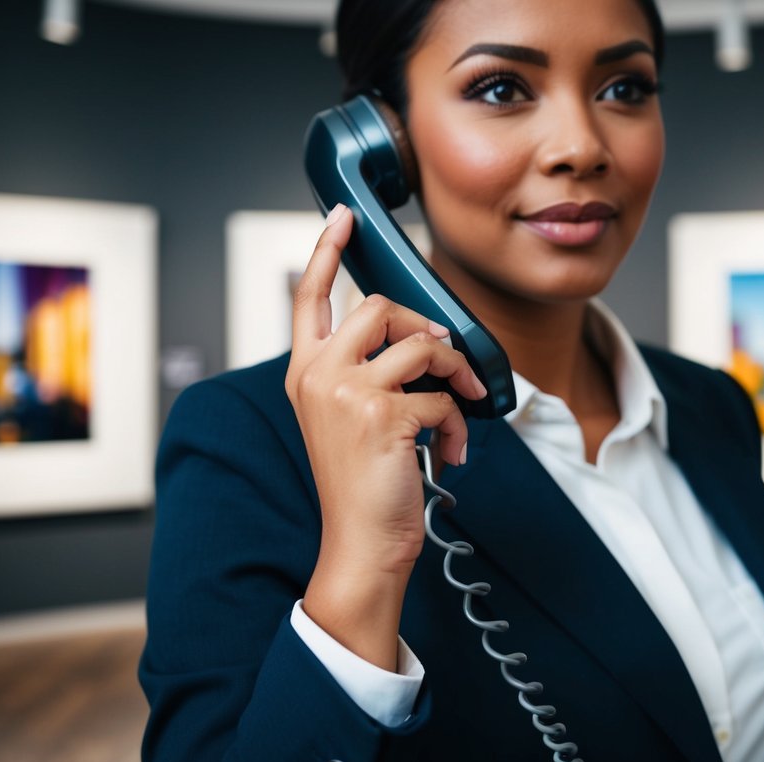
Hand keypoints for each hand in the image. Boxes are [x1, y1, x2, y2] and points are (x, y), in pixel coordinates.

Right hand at [285, 204, 486, 666]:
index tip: (342, 216)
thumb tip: (426, 338)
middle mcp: (317, 375)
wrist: (361, 542)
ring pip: (419, 344)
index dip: (327, 251)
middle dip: (424, 330)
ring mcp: (346, 392)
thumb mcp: (353, 419)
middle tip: (446, 363)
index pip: (308, 297)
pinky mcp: (381, 414)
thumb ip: (371, 373)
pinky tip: (449, 452)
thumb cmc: (364, 484)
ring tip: (458, 410)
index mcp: (305, 373)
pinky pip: (441, 395)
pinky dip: (456, 424)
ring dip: (454, 375)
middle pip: (379, 307)